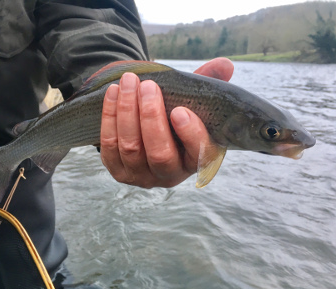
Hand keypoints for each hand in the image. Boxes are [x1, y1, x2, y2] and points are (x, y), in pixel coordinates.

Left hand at [100, 57, 233, 187]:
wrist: (145, 130)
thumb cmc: (174, 114)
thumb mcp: (193, 101)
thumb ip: (208, 83)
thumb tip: (225, 64)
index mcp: (195, 161)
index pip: (199, 155)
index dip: (190, 134)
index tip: (180, 110)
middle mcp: (169, 175)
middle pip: (159, 153)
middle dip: (151, 116)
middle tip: (148, 85)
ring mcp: (141, 177)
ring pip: (131, 148)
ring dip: (127, 111)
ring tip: (128, 82)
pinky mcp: (118, 171)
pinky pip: (109, 146)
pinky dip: (110, 117)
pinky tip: (113, 93)